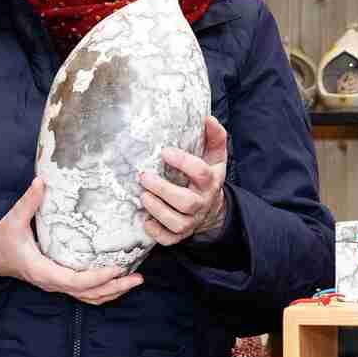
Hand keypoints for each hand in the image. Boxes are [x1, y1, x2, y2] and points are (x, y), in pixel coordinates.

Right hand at [0, 178, 142, 305]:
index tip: (117, 269)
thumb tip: (39, 182)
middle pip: (88, 294)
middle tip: (137, 278)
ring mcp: (57, 285)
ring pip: (88, 297)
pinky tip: (117, 280)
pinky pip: (84, 293)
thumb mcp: (12, 220)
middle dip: (114, 287)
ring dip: (112, 291)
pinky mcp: (60, 282)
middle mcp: (52, 283)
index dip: (97, 277)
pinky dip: (103, 290)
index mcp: (43, 271)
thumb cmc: (3, 240)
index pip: (75, 281)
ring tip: (134, 281)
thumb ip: (27, 203)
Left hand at [139, 115, 228, 245]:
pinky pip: (168, 239)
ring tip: (143, 195)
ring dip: (157, 209)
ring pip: (176, 222)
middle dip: (163, 189)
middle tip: (144, 175)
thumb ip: (214, 137)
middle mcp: (201, 203)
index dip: (183, 162)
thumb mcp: (215, 157)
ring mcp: (191, 221)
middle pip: (186, 202)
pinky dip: (155, 231)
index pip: (201, 172)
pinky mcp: (179, 235)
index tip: (165, 151)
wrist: (211, 210)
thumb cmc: (207, 177)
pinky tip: (145, 219)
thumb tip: (207, 117)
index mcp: (210, 182)